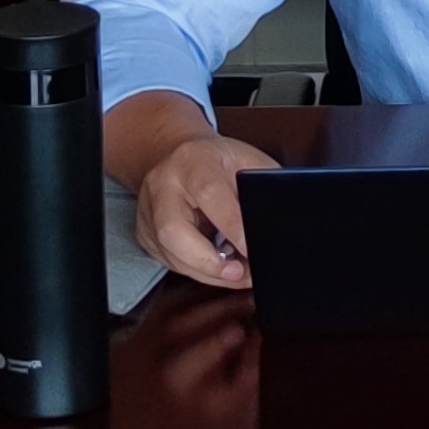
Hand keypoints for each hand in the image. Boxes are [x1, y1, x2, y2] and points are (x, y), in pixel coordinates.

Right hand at [128, 129, 276, 289]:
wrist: (178, 154)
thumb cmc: (217, 159)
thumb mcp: (247, 160)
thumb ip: (263, 185)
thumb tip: (284, 218)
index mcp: (193, 161)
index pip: (209, 194)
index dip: (232, 226)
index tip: (251, 249)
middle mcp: (162, 185)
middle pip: (173, 231)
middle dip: (208, 262)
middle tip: (240, 274)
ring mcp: (148, 211)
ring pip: (170, 254)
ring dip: (206, 272)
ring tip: (236, 274)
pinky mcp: (144, 233)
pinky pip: (169, 262)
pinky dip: (196, 270)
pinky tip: (216, 267)